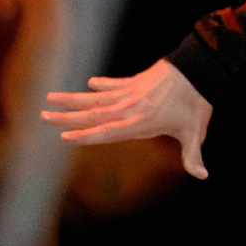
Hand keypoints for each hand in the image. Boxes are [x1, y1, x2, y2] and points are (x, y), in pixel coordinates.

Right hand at [42, 58, 210, 178]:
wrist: (200, 70)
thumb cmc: (196, 104)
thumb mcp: (195, 132)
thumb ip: (193, 156)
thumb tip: (202, 175)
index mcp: (141, 123)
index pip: (108, 132)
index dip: (86, 135)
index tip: (65, 137)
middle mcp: (130, 108)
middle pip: (93, 114)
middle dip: (67, 117)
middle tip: (43, 116)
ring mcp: (130, 93)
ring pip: (95, 98)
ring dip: (72, 99)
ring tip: (49, 98)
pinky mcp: (135, 81)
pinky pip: (114, 84)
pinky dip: (102, 84)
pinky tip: (90, 83)